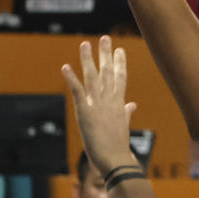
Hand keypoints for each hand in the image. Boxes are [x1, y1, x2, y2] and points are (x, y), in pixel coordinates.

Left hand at [62, 37, 136, 178]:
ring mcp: (97, 104)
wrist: (115, 159)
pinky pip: (77, 91)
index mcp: (119, 103)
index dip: (119, 63)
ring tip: (85, 43)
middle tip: (105, 38)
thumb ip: (126, 112)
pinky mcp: (85, 111)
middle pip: (107, 72)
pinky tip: (65, 66)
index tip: (120, 49)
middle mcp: (110, 100)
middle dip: (106, 54)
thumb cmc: (119, 146)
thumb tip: (132, 105)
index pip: (120, 77)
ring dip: (88, 59)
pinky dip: (71, 78)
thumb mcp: (123, 125)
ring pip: (92, 77)